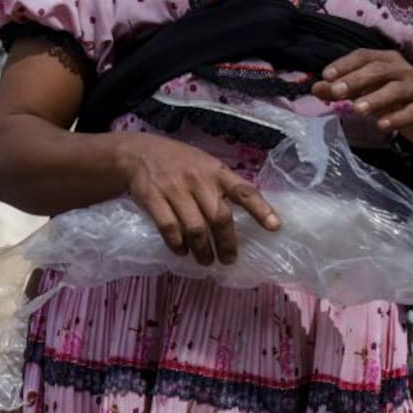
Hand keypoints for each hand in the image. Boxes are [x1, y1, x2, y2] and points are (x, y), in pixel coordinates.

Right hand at [115, 133, 279, 266]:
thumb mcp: (204, 164)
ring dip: (202, 250)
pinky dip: (177, 245)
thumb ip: (222, 184)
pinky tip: (181, 251)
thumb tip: (249, 212)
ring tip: (205, 260)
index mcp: (215, 171)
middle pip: (220, 217)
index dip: (261, 209)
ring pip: (195, 228)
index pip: (243, 190)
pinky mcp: (153, 198)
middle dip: (227, 244)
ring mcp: (174, 189)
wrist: (137, 153)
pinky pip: (169, 229)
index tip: (275, 227)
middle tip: (228, 259)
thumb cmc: (178, 161)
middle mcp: (198, 179)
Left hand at [311, 49, 412, 144]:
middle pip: (378, 70)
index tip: (326, 76)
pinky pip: (411, 112)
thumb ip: (341, 89)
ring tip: (357, 110)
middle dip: (356, 80)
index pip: (363, 55)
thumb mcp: (364, 92)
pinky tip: (381, 126)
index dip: (345, 64)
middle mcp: (403, 70)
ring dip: (375, 99)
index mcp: (387, 59)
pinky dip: (396, 118)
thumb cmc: (390, 99)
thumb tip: (316, 88)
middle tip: (336, 92)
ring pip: (395, 90)